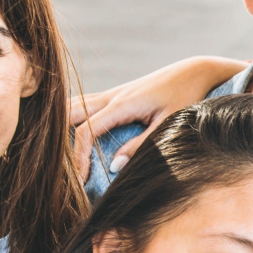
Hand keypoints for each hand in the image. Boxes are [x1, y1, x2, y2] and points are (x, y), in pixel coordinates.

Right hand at [69, 57, 249, 178]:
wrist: (193, 72)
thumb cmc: (185, 97)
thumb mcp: (167, 125)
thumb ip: (141, 145)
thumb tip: (115, 166)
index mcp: (121, 104)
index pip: (85, 131)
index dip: (78, 157)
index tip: (80, 181)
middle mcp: (111, 96)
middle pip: (69, 114)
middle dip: (60, 140)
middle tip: (64, 168)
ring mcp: (111, 93)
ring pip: (73, 106)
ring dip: (62, 127)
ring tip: (62, 155)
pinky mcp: (115, 94)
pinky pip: (84, 104)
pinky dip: (72, 119)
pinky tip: (70, 135)